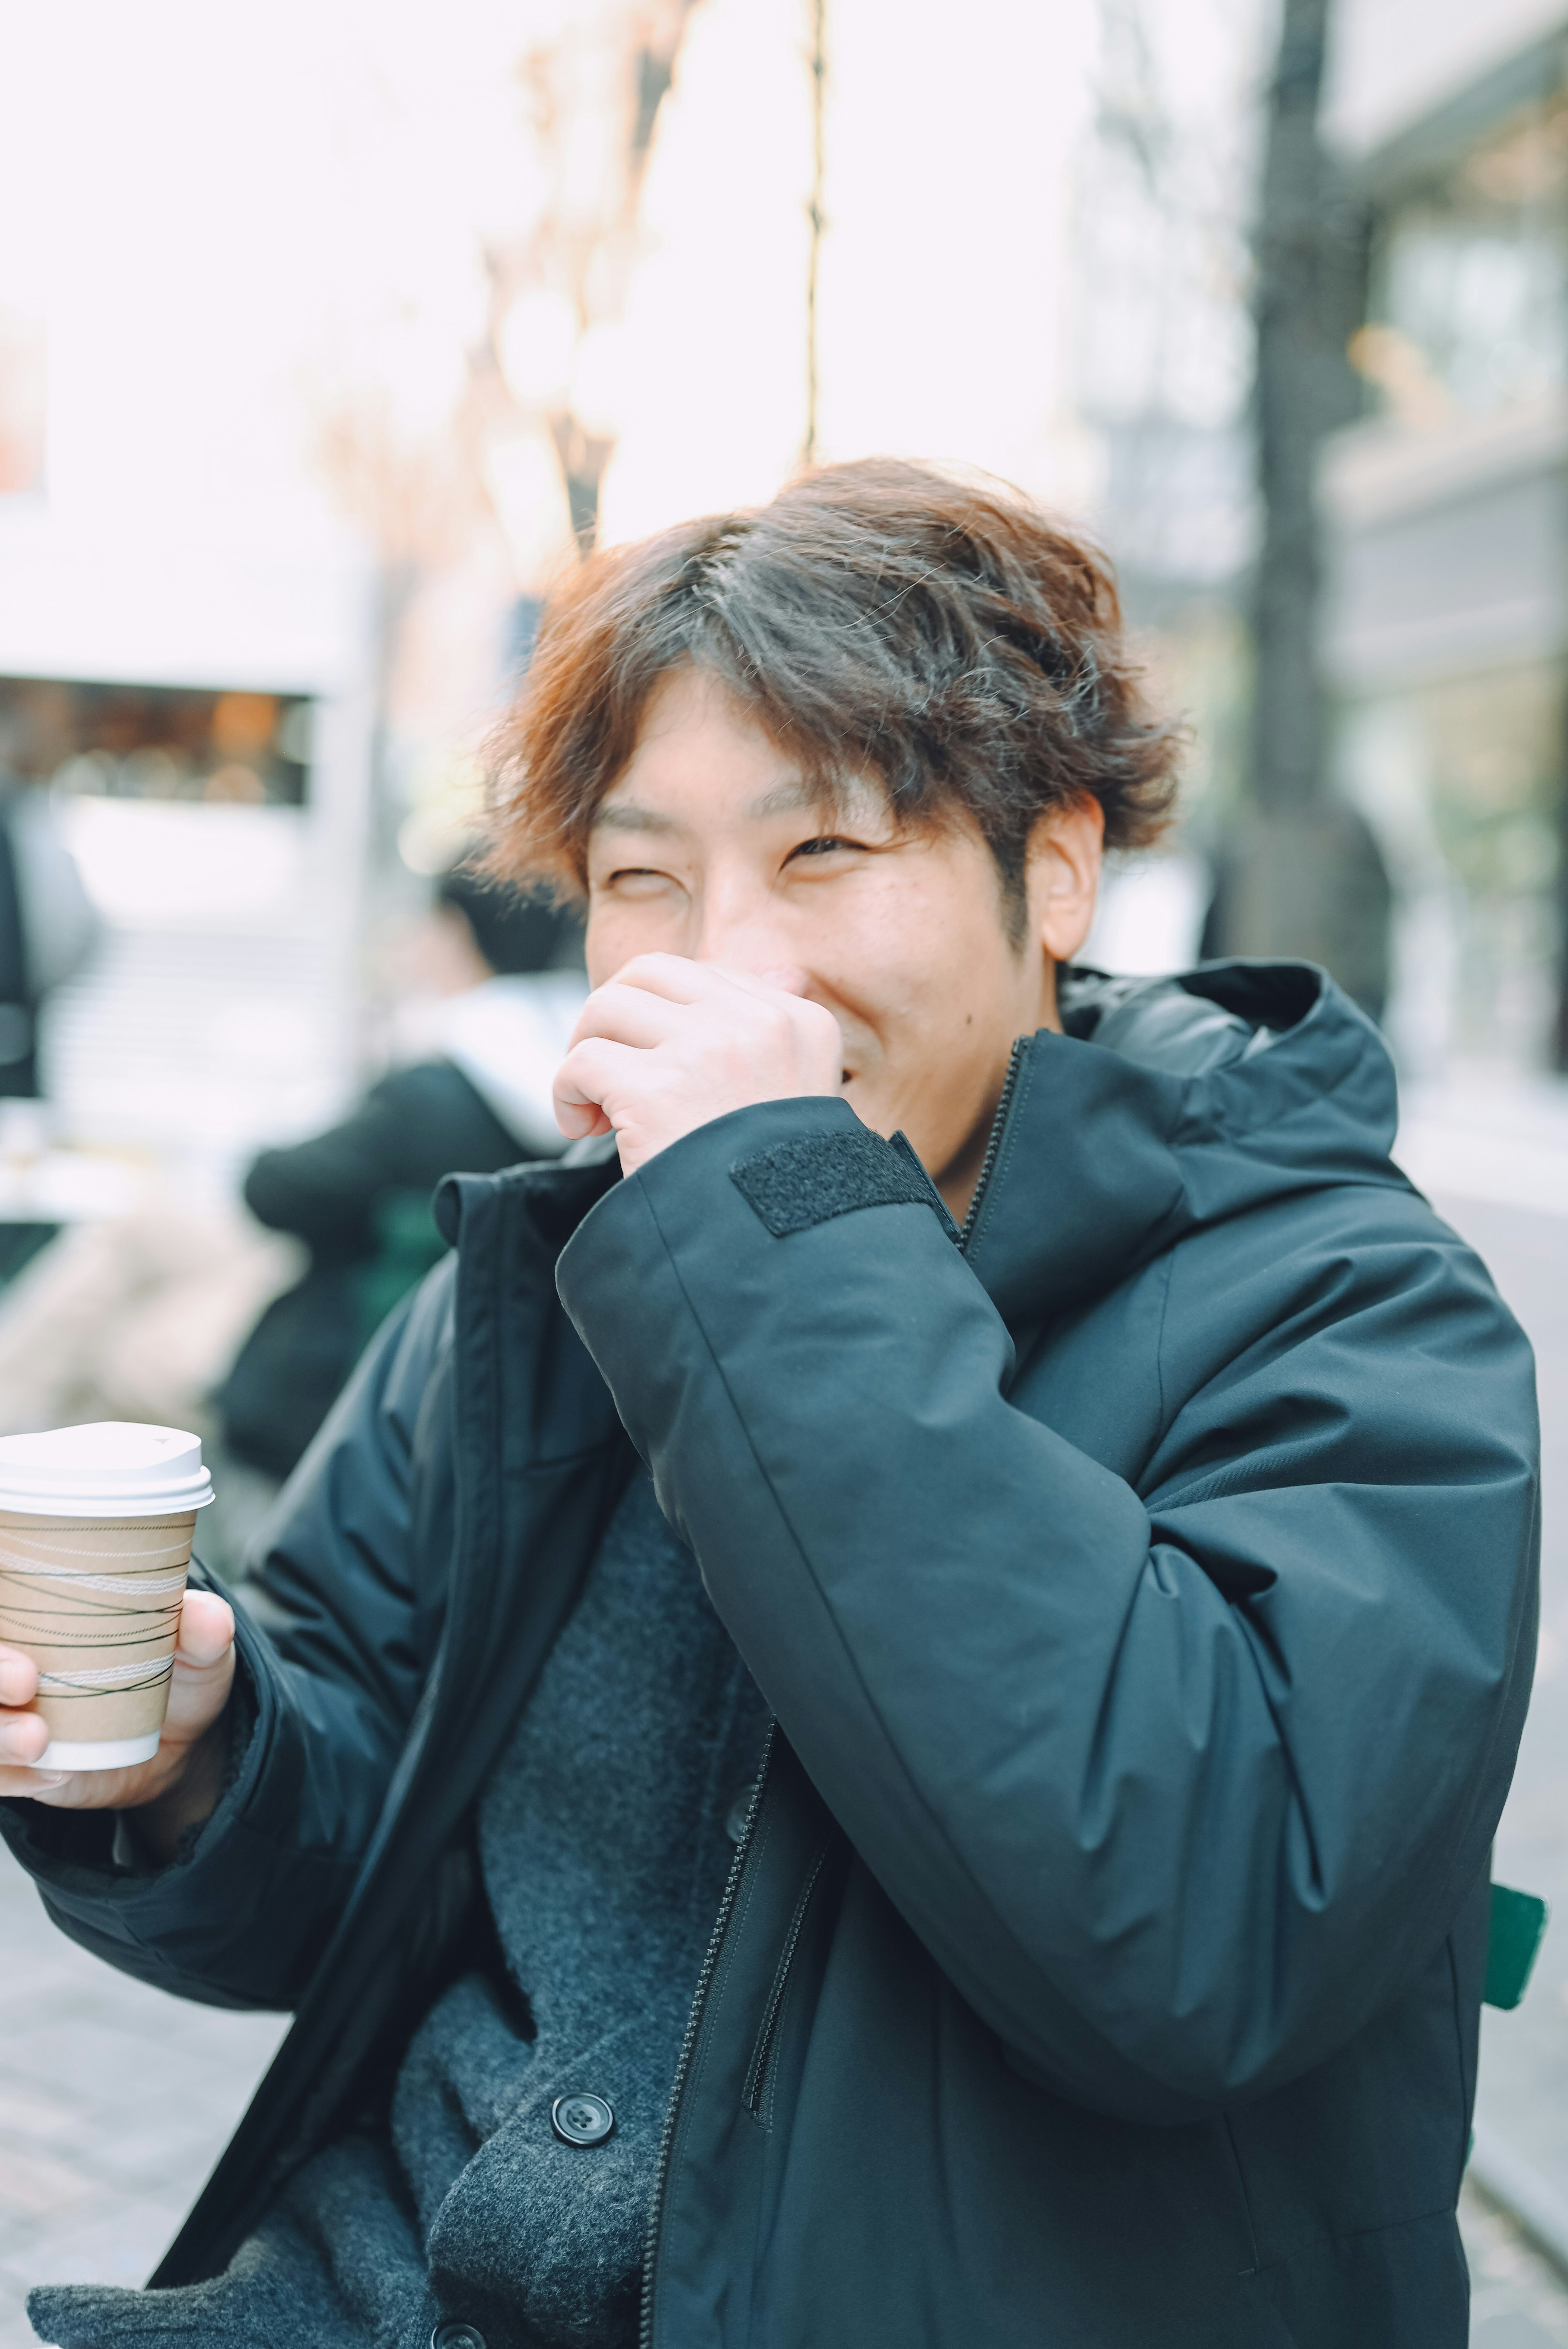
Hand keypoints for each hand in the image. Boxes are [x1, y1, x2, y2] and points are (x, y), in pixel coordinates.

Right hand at [0, 1589, 236, 1852]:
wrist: (178, 1743)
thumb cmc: (174, 1672)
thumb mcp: (198, 1648)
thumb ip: (204, 1627)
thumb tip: (207, 1617)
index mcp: (39, 1614)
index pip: (4, 1605)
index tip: (6, 1612)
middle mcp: (14, 1662)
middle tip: (25, 1680)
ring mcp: (9, 1717)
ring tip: (38, 1739)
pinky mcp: (18, 1767)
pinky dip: (14, 1777)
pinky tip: (56, 1772)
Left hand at [554, 955, 843, 1176]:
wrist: (775, 1255)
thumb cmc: (774, 1190)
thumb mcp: (802, 1099)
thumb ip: (777, 1038)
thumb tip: (777, 973)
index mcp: (801, 1024)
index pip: (705, 976)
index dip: (660, 1015)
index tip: (654, 1065)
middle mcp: (761, 1024)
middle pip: (649, 972)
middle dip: (612, 1016)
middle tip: (607, 1072)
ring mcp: (710, 1051)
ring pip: (606, 1006)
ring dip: (584, 1052)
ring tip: (595, 1107)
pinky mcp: (658, 1088)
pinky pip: (581, 1061)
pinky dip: (566, 1094)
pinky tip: (584, 1129)